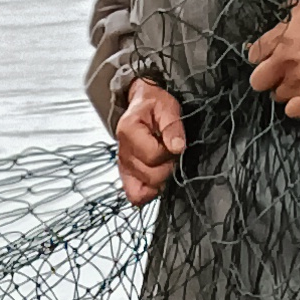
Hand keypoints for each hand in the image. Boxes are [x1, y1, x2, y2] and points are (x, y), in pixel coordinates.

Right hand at [116, 79, 184, 205]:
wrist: (142, 104)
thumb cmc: (154, 105)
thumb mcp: (167, 107)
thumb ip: (173, 126)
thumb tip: (177, 147)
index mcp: (128, 131)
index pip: (152, 156)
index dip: (168, 153)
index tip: (173, 143)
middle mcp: (122, 151)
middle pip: (150, 176)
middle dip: (167, 167)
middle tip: (170, 153)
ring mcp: (123, 165)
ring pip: (144, 188)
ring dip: (160, 178)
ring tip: (163, 162)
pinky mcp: (126, 175)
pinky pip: (135, 195)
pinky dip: (149, 192)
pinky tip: (157, 179)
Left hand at [246, 0, 299, 122]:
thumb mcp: (297, 10)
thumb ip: (277, 26)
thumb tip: (262, 38)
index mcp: (278, 38)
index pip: (253, 56)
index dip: (262, 57)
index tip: (271, 57)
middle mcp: (285, 61)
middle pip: (258, 82)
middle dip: (267, 77)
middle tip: (279, 73)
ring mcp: (299, 81)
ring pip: (277, 96)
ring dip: (286, 90)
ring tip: (299, 80)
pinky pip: (293, 111)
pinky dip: (296, 106)